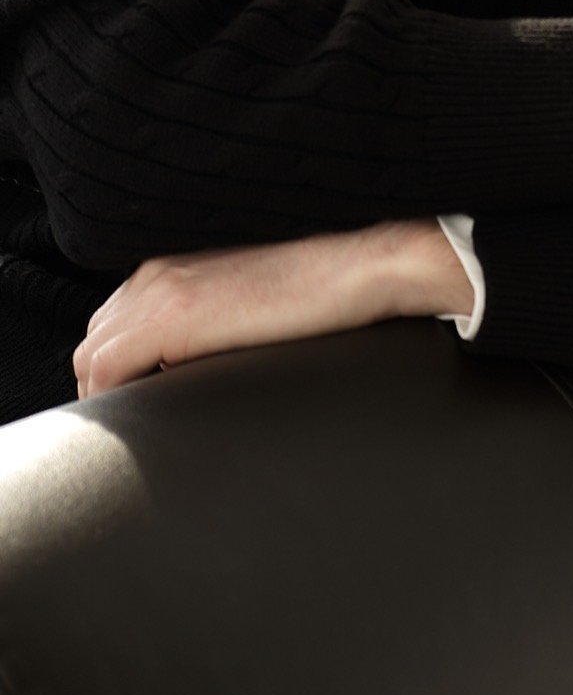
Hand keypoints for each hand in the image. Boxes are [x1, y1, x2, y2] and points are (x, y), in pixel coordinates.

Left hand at [73, 219, 473, 398]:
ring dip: (111, 394)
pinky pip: (109, 367)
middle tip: (142, 424)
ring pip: (92, 357)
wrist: (357, 269)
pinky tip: (157, 414)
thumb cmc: (317, 296)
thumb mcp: (247, 307)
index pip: (110, 329)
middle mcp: (156, 274)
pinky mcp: (175, 315)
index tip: (142, 405)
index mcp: (171, 269)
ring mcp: (161, 291)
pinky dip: (118, 397)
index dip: (117, 374)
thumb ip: (210, 327)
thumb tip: (194, 373)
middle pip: (92, 343)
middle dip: (106, 387)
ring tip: (150, 425)